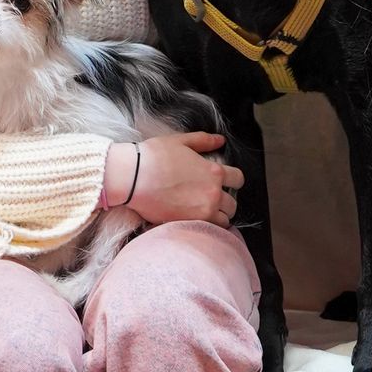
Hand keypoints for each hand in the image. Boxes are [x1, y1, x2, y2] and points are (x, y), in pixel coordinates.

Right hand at [114, 131, 242, 228]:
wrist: (133, 177)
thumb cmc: (154, 156)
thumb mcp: (181, 141)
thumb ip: (203, 140)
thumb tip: (220, 140)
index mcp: (214, 172)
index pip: (238, 179)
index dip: (234, 180)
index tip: (226, 182)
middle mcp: (213, 194)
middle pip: (233, 204)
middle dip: (225, 202)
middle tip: (212, 200)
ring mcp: (202, 212)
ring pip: (224, 221)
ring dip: (218, 217)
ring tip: (204, 213)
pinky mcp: (189, 225)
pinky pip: (207, 232)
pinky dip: (205, 227)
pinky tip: (195, 221)